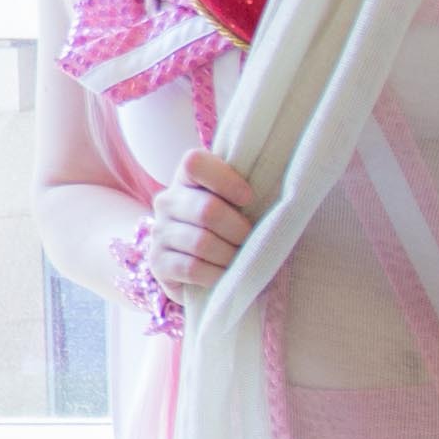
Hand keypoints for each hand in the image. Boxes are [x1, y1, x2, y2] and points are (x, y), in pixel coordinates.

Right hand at [145, 148, 259, 302]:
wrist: (204, 266)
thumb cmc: (231, 228)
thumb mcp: (237, 204)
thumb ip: (247, 193)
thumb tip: (281, 194)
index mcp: (186, 178)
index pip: (194, 163)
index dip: (225, 180)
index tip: (249, 199)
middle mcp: (167, 201)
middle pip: (206, 210)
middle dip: (238, 229)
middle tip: (250, 240)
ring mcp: (159, 232)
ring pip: (201, 242)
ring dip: (230, 256)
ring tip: (240, 259)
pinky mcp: (157, 262)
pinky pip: (191, 267)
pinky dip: (216, 274)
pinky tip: (225, 275)